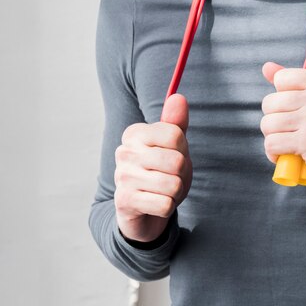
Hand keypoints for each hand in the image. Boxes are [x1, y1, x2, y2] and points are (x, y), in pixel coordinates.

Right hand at [113, 93, 192, 242]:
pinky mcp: (125, 202)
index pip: (175, 135)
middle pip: (177, 161)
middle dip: (182, 174)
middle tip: (169, 176)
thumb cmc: (161, 171)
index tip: (173, 154)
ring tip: (163, 190)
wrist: (143, 209)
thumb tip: (178, 97)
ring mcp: (122, 177)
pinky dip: (168, 208)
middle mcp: (124, 152)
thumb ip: (176, 123)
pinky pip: (165, 205)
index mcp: (135, 133)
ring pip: (173, 185)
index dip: (183, 149)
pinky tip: (155, 204)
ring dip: (176, 192)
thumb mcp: (173, 146)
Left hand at [260, 62, 305, 203]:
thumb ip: (295, 83)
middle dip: (274, 122)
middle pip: (271, 102)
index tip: (295, 112)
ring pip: (269, 124)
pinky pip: (272, 143)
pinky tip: (288, 156)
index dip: (282, 99)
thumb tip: (267, 68)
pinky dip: (274, 154)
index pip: (282, 79)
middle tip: (291, 132)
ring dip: (274, 139)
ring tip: (289, 144)